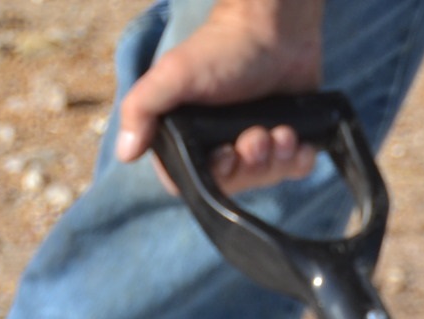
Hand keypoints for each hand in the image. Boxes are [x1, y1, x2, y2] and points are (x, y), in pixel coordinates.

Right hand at [114, 0, 325, 195]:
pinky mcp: (286, 139)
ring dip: (277, 159)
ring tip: (280, 130)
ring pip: (267, 178)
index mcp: (187, 135)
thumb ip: (142, 108)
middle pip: (236, 184)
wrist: (273, 29)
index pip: (192, 183)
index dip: (214, 178)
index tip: (226, 154)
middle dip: (251, 164)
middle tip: (258, 136)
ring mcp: (255, 143)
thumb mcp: (173, 75)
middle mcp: (219, 143)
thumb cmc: (221, 50)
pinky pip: (294, 169)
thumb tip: (125, 152)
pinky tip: (296, 137)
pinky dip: (298, 159)